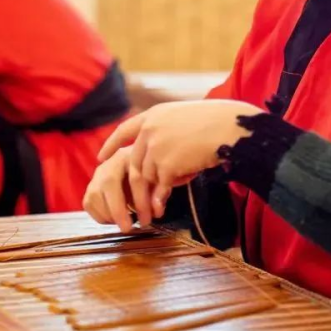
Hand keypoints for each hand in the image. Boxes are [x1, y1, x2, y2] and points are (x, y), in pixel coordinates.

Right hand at [83, 147, 153, 231]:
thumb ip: (159, 195)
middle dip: (117, 210)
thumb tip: (157, 212)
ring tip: (123, 223)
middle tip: (128, 228)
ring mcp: (98, 174)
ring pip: (95, 193)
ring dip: (108, 214)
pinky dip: (100, 215)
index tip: (146, 221)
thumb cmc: (151, 174)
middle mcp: (111, 162)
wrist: (139, 167)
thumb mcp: (160, 181)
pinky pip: (89, 202)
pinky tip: (114, 220)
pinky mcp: (91, 187)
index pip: (135, 178)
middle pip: (109, 183)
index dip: (140, 201)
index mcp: (131, 156)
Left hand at [98, 100, 262, 214]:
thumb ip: (165, 134)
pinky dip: (161, 199)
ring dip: (149, 197)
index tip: (101, 158)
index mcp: (153, 115)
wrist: (229, 128)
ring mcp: (156, 146)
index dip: (112, 144)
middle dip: (134, 188)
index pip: (124, 130)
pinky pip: (160, 186)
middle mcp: (150, 129)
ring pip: (146, 178)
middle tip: (132, 206)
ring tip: (150, 214)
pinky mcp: (166, 164)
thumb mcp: (182, 119)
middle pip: (134, 164)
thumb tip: (155, 162)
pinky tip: (162, 209)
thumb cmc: (215, 123)